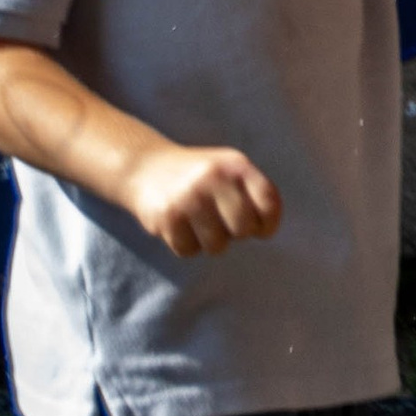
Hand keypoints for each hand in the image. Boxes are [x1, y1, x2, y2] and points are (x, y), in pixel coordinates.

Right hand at [126, 144, 283, 257]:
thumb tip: (265, 230)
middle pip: (243, 229)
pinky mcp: (167, 216)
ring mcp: (189, 197)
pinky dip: (187, 245)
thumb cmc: (200, 176)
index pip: (268, 202)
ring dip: (210, 242)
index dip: (269, 223)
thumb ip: (254, 193)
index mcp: (236, 165)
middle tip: (224, 224)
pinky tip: (180, 226)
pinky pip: (189, 251)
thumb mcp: (229, 170)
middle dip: (237, 234)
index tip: (260, 228)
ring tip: (200, 223)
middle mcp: (214, 177)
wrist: (146, 166)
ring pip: (216, 246)